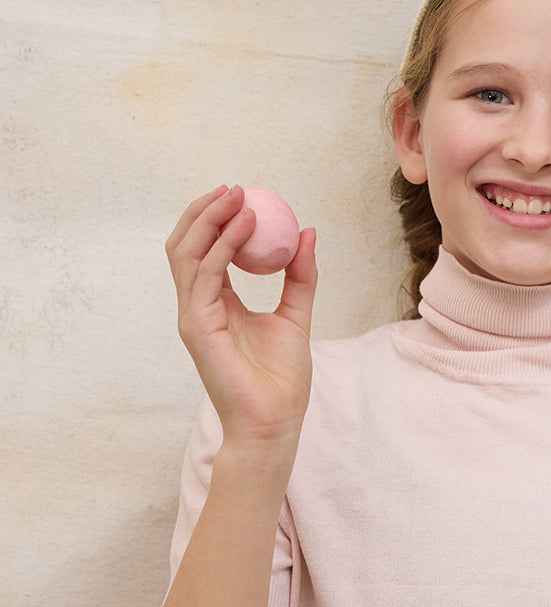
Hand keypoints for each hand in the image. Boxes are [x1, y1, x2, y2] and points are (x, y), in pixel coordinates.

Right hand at [166, 185, 317, 452]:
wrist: (277, 418)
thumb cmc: (282, 376)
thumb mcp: (297, 312)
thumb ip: (300, 274)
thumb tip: (308, 232)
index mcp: (218, 302)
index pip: (204, 250)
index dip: (215, 219)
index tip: (241, 194)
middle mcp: (200, 305)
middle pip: (186, 246)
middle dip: (204, 212)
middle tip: (233, 188)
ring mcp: (194, 315)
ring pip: (187, 254)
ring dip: (210, 220)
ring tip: (238, 199)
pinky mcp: (196, 326)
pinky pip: (204, 275)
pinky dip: (221, 246)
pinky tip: (245, 227)